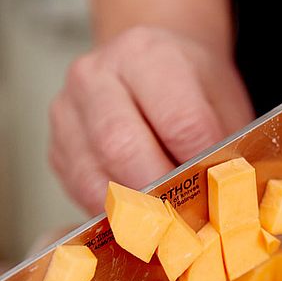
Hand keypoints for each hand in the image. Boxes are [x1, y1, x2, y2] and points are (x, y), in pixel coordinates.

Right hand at [49, 26, 252, 211]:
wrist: (147, 65)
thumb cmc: (188, 86)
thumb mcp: (221, 98)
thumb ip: (224, 143)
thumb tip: (225, 195)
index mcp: (147, 54)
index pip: (178, 121)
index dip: (200, 165)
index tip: (216, 190)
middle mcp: (96, 76)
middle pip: (123, 148)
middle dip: (161, 193)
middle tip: (188, 219)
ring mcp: (68, 111)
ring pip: (94, 177)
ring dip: (134, 211)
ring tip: (166, 226)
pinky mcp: (57, 147)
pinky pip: (80, 192)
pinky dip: (112, 214)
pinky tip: (139, 217)